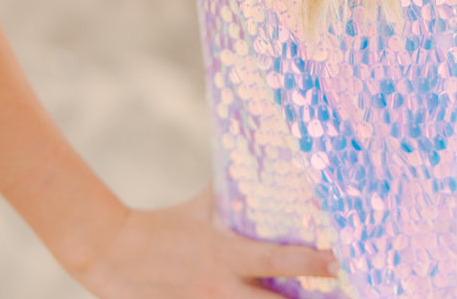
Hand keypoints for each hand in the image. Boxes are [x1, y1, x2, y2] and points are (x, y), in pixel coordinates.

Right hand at [69, 185, 338, 297]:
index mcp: (225, 254)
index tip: (337, 263)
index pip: (277, 259)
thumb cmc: (162, 225)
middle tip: (342, 296)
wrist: (113, 253)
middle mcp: (221, 287)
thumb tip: (245, 170)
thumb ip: (225, 196)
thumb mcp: (197, 208)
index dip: (309, 263)